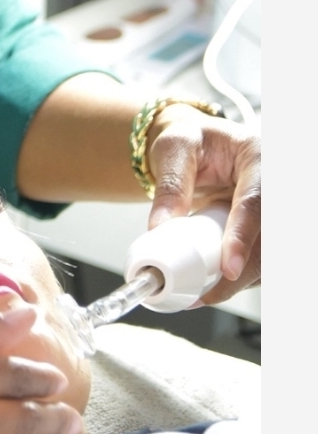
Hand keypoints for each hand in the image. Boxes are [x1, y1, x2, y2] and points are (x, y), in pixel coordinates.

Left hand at [146, 106, 260, 302]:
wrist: (197, 144)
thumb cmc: (190, 139)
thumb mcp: (174, 149)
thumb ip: (170, 184)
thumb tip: (160, 227)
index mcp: (257, 157)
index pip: (256, 202)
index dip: (243, 237)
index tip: (228, 267)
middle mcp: (273, 186)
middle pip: (270, 238)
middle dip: (243, 271)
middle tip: (208, 292)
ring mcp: (272, 210)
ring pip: (269, 256)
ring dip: (241, 280)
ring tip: (203, 294)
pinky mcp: (265, 230)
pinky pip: (260, 260)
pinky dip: (239, 278)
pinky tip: (212, 288)